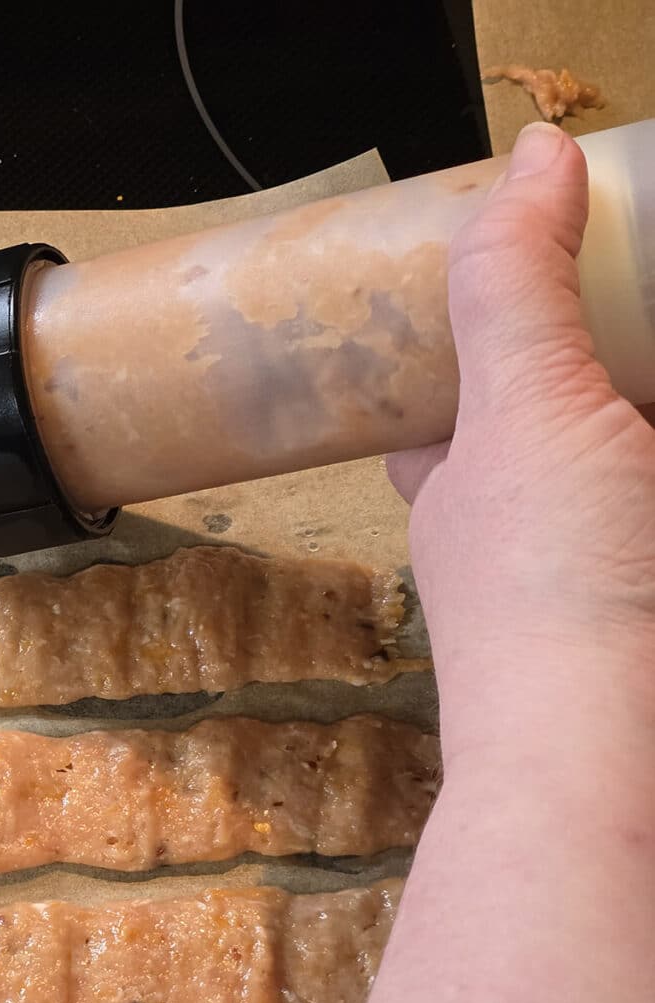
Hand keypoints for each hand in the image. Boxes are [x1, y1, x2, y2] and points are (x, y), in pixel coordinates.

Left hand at [389, 119, 654, 728]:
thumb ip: (516, 285)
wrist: (608, 767)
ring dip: (629, 465)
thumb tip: (532, 154)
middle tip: (626, 331)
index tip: (545, 295)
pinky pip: (638, 575)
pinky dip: (644, 528)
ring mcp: (599, 602)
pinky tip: (652, 512)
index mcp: (467, 500)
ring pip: (611, 508)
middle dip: (598, 402)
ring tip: (640, 450)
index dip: (491, 355)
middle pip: (559, 450)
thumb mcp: (522, 406)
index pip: (449, 418)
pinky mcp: (635, 640)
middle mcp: (528, 557)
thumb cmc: (548, 596)